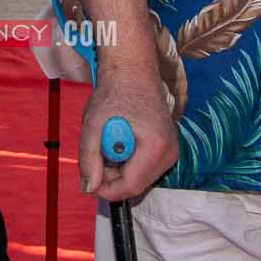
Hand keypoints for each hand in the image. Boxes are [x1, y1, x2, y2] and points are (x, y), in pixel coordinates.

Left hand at [80, 66, 176, 202]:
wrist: (133, 71)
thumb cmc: (116, 91)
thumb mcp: (93, 124)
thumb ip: (88, 158)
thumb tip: (88, 187)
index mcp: (155, 146)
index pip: (131, 186)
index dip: (106, 190)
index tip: (90, 180)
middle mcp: (170, 152)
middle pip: (136, 186)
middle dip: (112, 179)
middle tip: (97, 155)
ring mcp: (171, 151)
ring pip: (141, 179)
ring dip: (120, 170)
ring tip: (109, 143)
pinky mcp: (168, 149)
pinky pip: (145, 169)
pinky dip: (129, 163)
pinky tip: (121, 142)